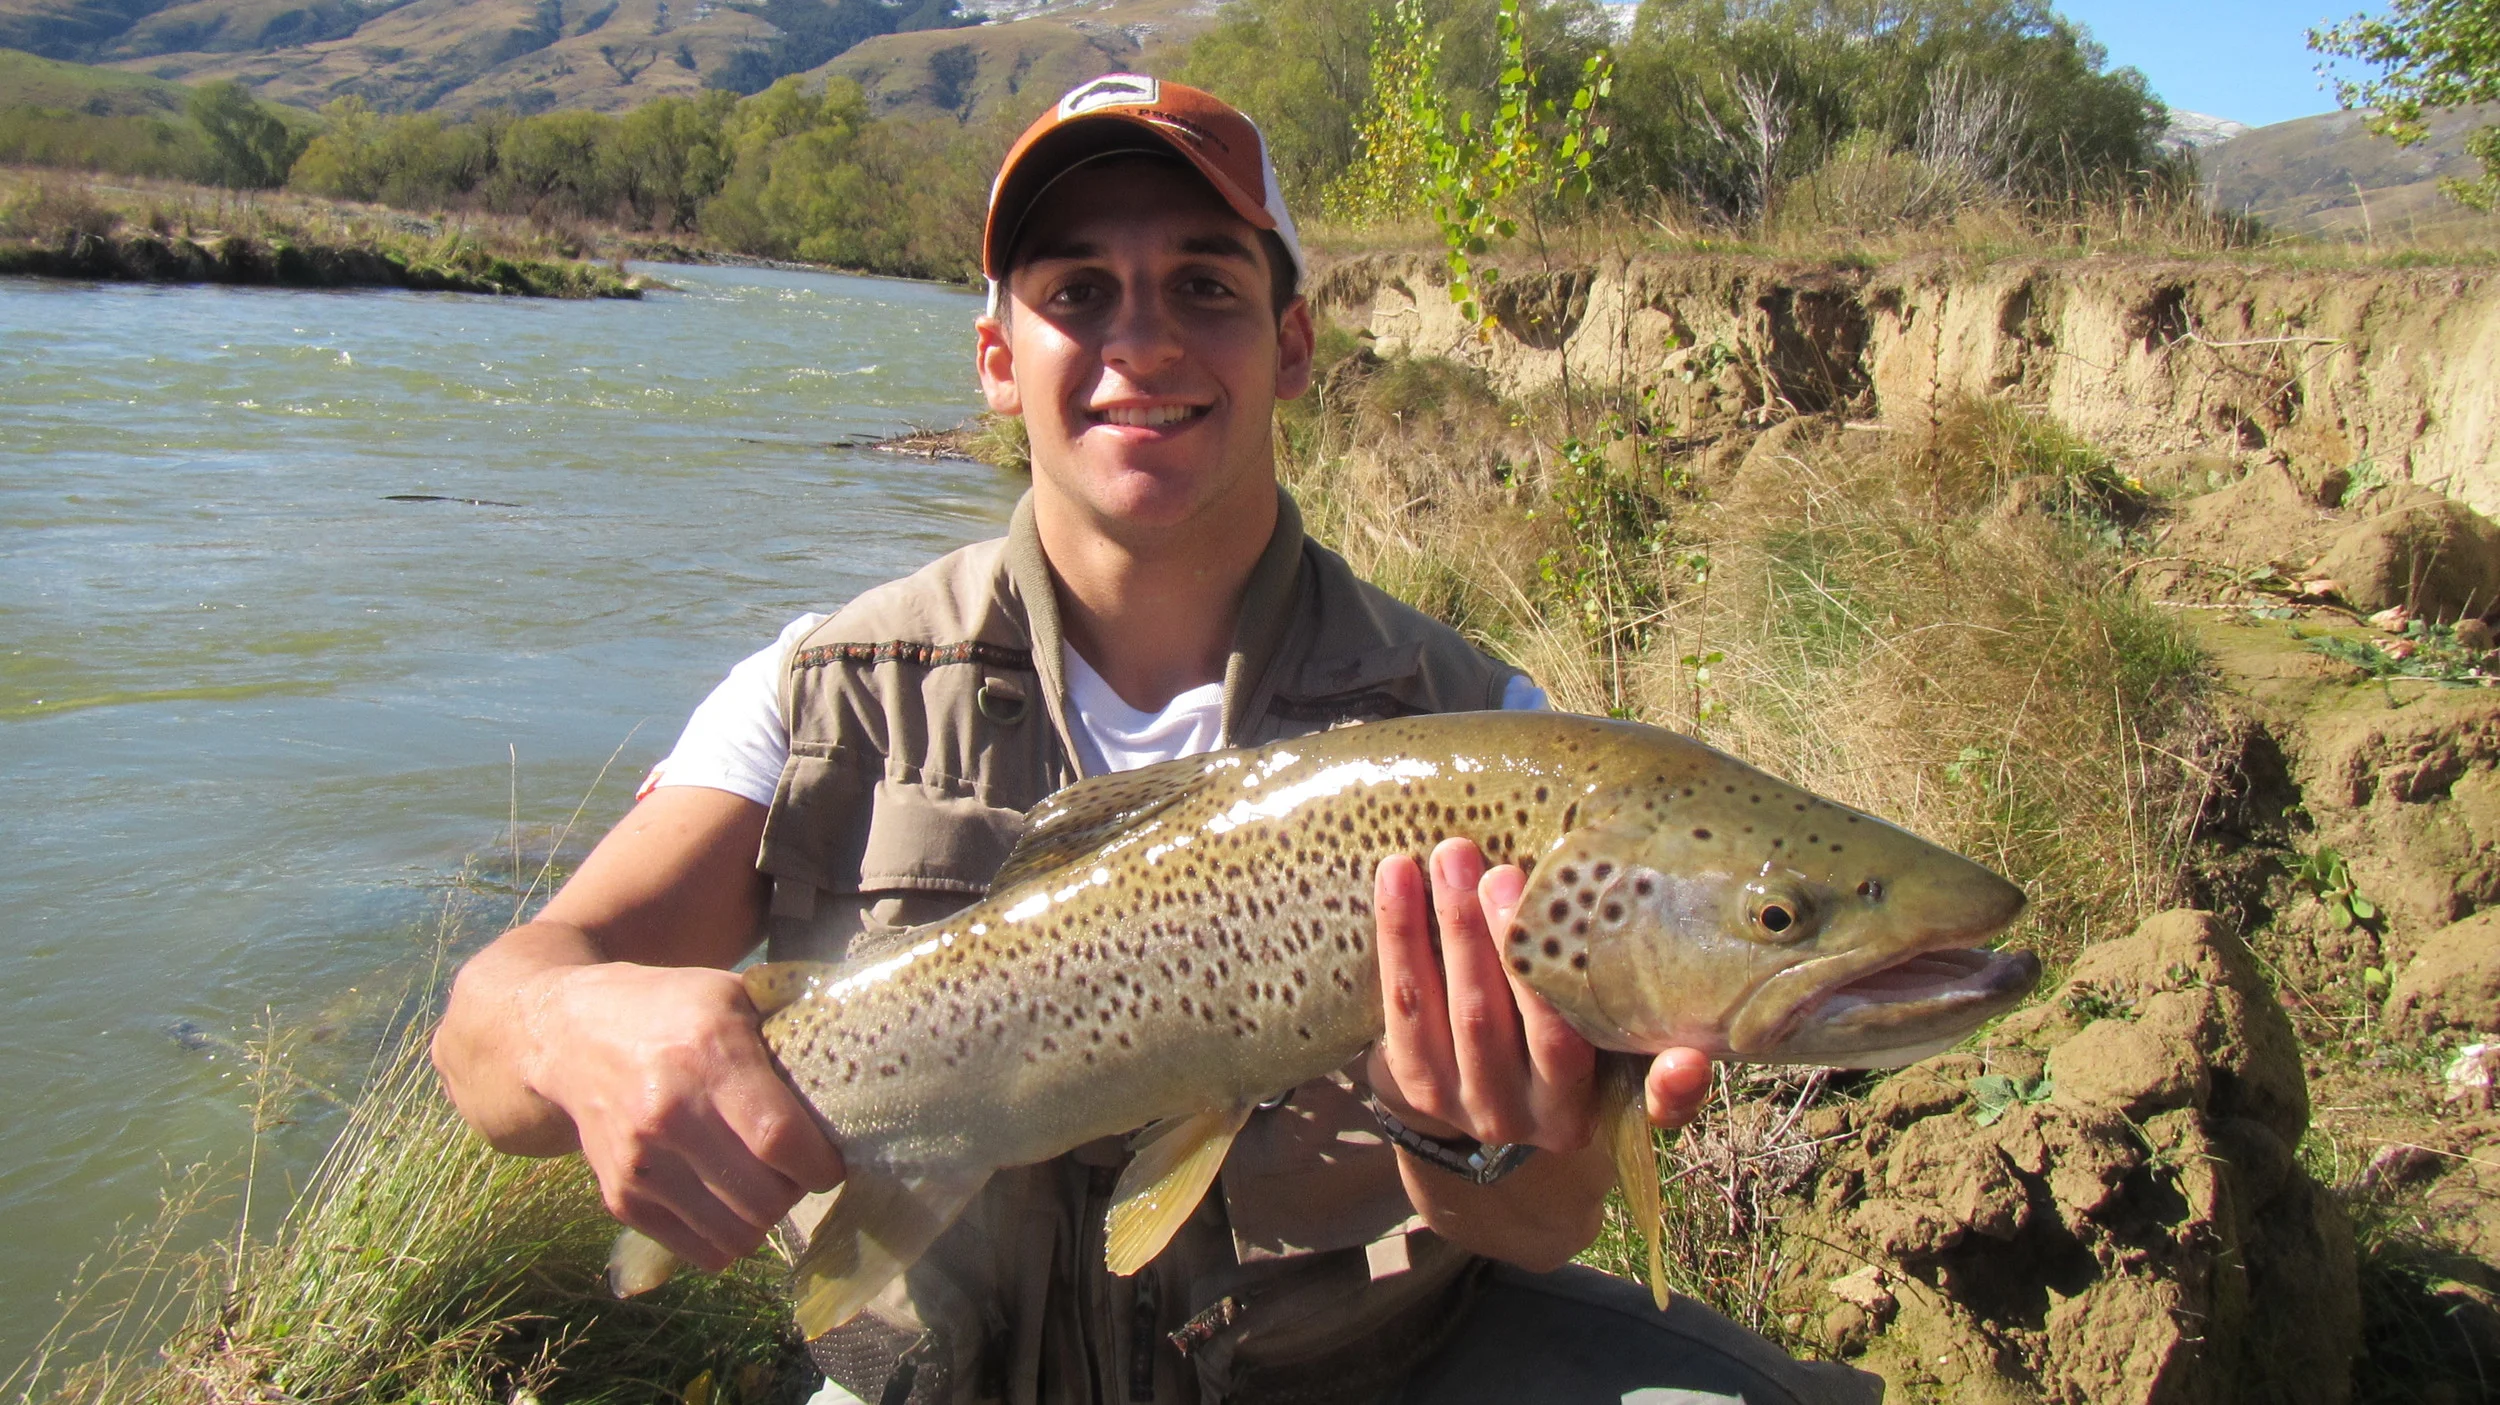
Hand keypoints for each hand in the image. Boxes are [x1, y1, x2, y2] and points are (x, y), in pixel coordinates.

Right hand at [523, 960, 844, 1270]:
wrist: (571, 1036)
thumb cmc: (670, 1010)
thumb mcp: (733, 995)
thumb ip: (792, 1029)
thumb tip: (864, 1062)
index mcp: (707, 1056)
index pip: (780, 1140)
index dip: (820, 1163)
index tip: (831, 1158)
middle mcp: (668, 1115)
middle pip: (764, 1198)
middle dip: (797, 1191)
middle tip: (798, 1169)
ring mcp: (640, 1163)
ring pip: (736, 1235)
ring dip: (764, 1217)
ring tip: (764, 1182)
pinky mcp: (621, 1198)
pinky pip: (700, 1250)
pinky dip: (727, 1235)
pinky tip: (729, 1198)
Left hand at [1368, 840, 1712, 1146]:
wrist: (1479, 1097)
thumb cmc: (1562, 1049)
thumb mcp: (1607, 1061)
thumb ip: (1644, 1045)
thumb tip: (1686, 1035)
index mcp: (1577, 1111)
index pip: (1605, 1079)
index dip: (1655, 1083)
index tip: (1684, 1056)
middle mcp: (1520, 1116)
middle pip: (1507, 1027)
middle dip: (1503, 944)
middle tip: (1501, 873)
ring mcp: (1459, 1100)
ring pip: (1452, 1009)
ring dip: (1447, 926)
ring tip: (1452, 857)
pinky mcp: (1411, 1079)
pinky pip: (1403, 1001)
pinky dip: (1399, 934)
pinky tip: (1397, 875)